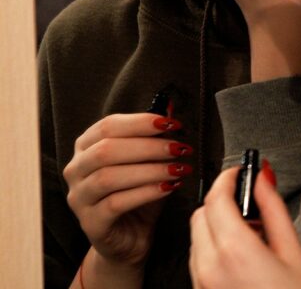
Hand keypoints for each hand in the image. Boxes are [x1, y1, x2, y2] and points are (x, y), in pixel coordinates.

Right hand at [63, 113, 190, 266]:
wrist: (130, 236)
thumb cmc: (138, 192)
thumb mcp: (149, 161)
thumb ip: (155, 136)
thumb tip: (170, 107)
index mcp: (86, 147)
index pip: (107, 126)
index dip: (141, 122)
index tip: (172, 123)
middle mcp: (76, 170)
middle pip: (106, 150)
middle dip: (148, 147)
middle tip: (180, 148)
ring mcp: (79, 198)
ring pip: (109, 178)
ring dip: (150, 170)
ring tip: (179, 169)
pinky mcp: (90, 223)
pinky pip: (115, 203)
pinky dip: (146, 192)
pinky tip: (169, 187)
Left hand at [189, 163, 300, 288]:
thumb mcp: (293, 251)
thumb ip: (273, 209)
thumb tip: (263, 179)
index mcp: (234, 251)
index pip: (216, 198)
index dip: (229, 177)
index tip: (241, 170)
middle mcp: (210, 268)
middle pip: (201, 215)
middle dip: (221, 200)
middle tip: (249, 198)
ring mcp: (202, 284)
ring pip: (197, 237)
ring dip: (216, 224)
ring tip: (252, 231)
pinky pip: (199, 259)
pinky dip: (214, 246)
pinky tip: (244, 254)